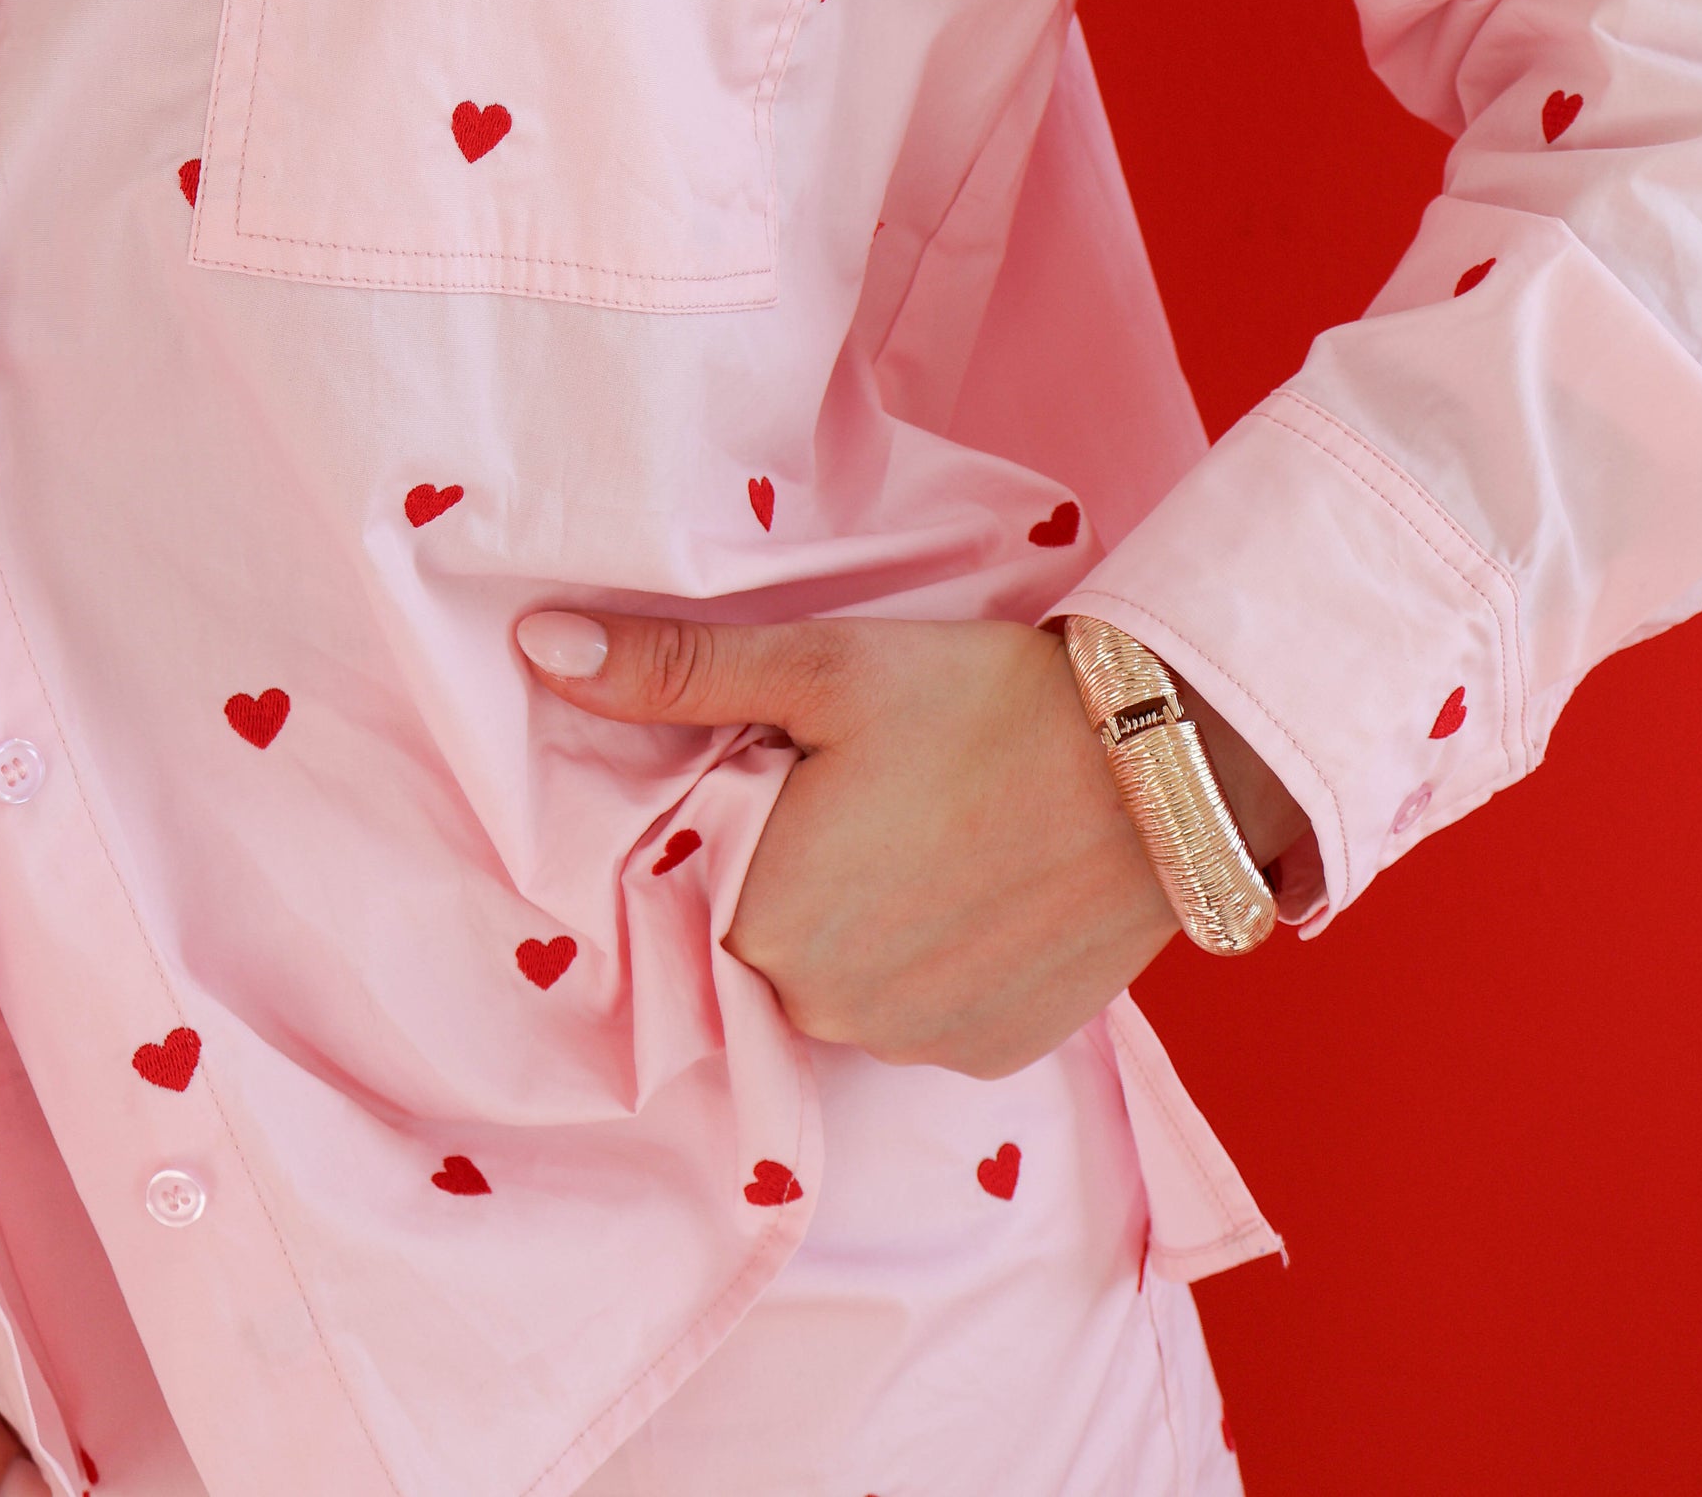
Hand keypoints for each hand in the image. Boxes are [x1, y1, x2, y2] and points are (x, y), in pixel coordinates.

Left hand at [518, 609, 1195, 1077]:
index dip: (729, 826)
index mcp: (763, 926)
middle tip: (863, 789)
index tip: (779, 772)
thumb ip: (673, 673)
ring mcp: (916, 1046)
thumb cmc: (980, 702)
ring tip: (929, 825)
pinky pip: (924, 1012)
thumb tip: (537, 648)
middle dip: (792, 874)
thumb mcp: (820, 666)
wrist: (1164, 761)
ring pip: (843, 982)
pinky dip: (936, 957)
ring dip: (864, 921)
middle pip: (766, 943)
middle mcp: (826, 1014)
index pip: (692, 891)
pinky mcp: (994, 1053)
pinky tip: (976, 878)